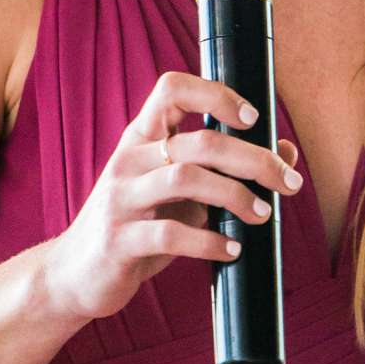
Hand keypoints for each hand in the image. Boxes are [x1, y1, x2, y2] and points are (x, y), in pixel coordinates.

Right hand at [43, 68, 302, 325]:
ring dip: (236, 196)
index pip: (171, 89)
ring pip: (186, 179)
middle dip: (254, 160)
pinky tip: (231, 249)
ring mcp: (121, 199)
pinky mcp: (119, 240)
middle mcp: (129, 160)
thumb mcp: (178, 194)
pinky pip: (171, 234)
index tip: (251, 117)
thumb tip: (285, 153)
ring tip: (262, 214)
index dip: (215, 94)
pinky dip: (210, 242)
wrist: (76, 274)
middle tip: (288, 182)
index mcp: (141, 139)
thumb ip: (223, 172)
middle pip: (200, 142)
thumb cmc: (137, 226)